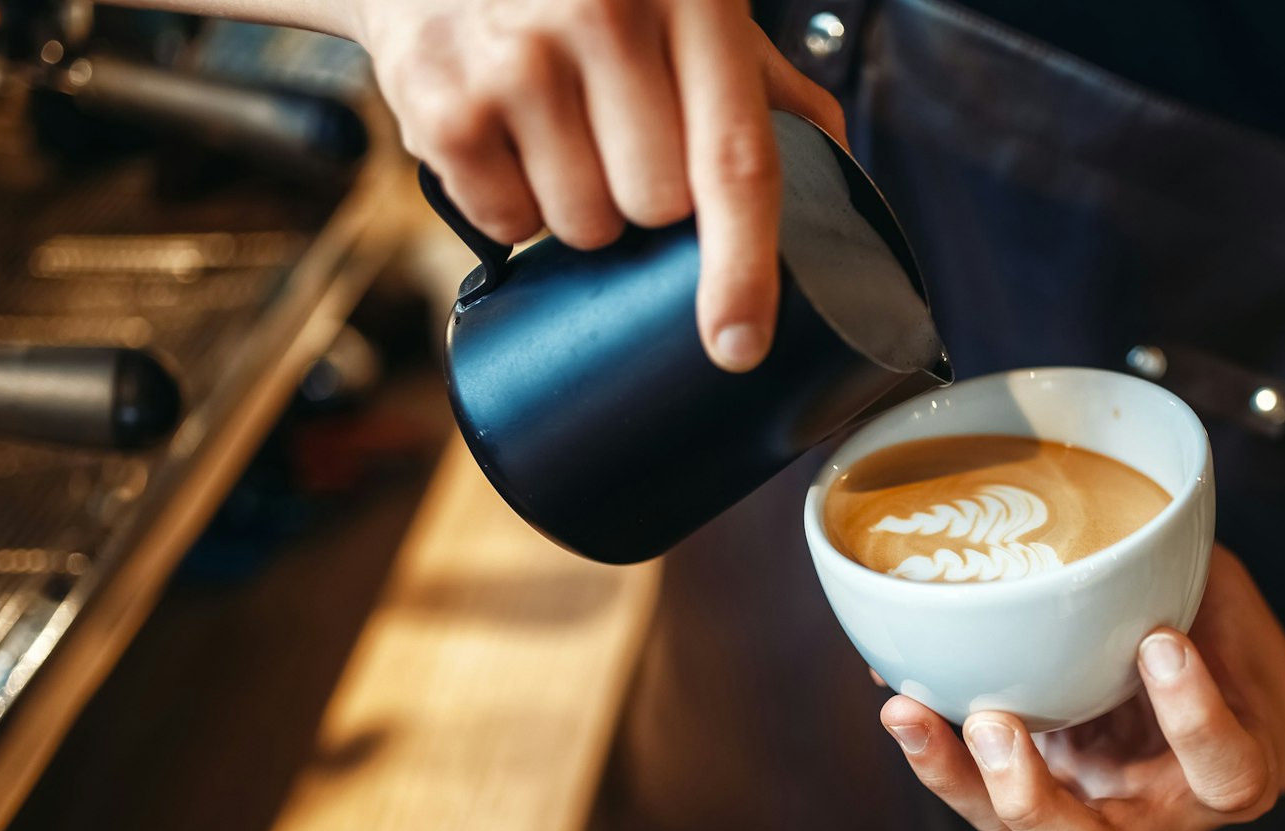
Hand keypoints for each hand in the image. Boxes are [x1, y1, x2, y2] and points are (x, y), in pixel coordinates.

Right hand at [357, 0, 845, 370]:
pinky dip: (512, 203)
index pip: (734, 161)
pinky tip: (508, 136)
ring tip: (559, 132)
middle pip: (657, 209)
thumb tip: (841, 187)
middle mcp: (604, 13)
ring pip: (583, 227)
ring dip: (580, 209)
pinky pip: (505, 224)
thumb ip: (766, 87)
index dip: (743, 267)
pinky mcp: (442, 102)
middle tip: (621, 138)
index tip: (740, 342)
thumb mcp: (691, 7)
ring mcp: (516, 57)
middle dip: (648, 203)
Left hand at [879, 547, 1284, 830]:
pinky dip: (938, 750)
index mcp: (1232, 774)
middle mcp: (1157, 816)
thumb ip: (1185, 578)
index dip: (1192, 715)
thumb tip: (1118, 503)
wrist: (1247, 714)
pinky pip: (983, 792)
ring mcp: (1093, 813)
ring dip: (956, 780)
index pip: (1222, 768)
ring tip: (907, 712)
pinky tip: (900, 694)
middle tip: (994, 724)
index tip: (1159, 642)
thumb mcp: (1229, 605)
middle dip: (1031, 798)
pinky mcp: (1045, 793)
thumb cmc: (1238, 652)